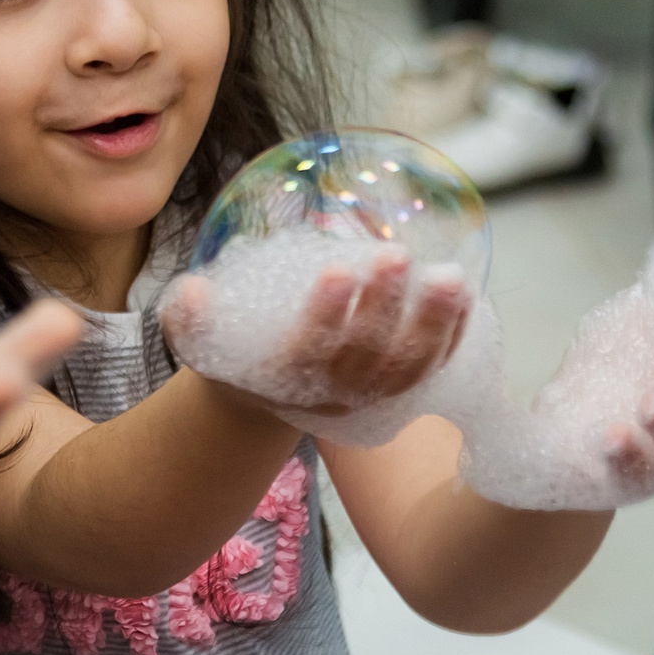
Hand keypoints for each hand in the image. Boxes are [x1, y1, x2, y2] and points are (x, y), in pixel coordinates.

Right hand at [163, 247, 469, 418]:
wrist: (262, 400)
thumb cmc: (232, 355)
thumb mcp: (198, 339)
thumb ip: (188, 318)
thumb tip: (192, 292)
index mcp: (282, 383)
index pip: (307, 354)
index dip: (325, 315)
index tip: (339, 268)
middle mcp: (331, 399)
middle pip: (366, 360)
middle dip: (386, 308)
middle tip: (397, 254)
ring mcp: (369, 398)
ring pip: (408, 369)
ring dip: (433, 325)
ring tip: (450, 277)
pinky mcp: (396, 390)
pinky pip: (431, 369)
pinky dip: (452, 336)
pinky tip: (466, 295)